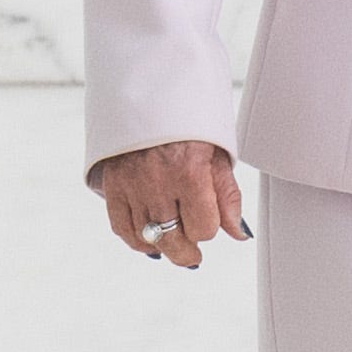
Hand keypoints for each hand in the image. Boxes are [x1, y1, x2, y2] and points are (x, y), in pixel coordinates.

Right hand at [90, 139, 250, 271]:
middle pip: (173, 240)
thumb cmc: (190, 125)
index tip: (209, 222)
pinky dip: (135, 239)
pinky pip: (121, 226)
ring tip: (174, 247)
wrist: (151, 96)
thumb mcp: (218, 154)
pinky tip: (148, 242)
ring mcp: (132, 186)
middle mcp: (158, 183)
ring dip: (163, 247)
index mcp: (189, 172)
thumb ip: (228, 196)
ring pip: (147, 237)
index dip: (209, 228)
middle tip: (193, 256)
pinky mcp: (113, 185)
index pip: (203, 227)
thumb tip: (238, 234)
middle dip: (187, 252)